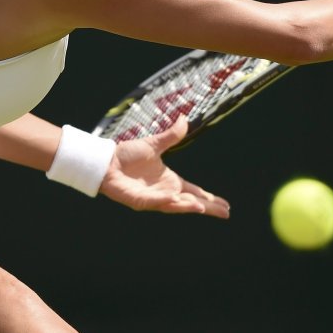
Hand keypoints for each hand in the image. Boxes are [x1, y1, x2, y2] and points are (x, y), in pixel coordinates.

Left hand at [98, 116, 229, 217]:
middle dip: (207, 207)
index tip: (226, 205)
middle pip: (190, 202)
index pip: (194, 191)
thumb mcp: (154, 144)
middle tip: (225, 213)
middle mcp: (164, 191)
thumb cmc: (127, 154)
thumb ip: (171, 135)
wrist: (106, 160)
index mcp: (170, 180)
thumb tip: (185, 119)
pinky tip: (175, 199)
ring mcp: (152, 198)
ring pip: (175, 205)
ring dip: (188, 206)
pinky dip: (165, 201)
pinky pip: (155, 202)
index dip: (209, 198)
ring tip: (203, 207)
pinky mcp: (139, 201)